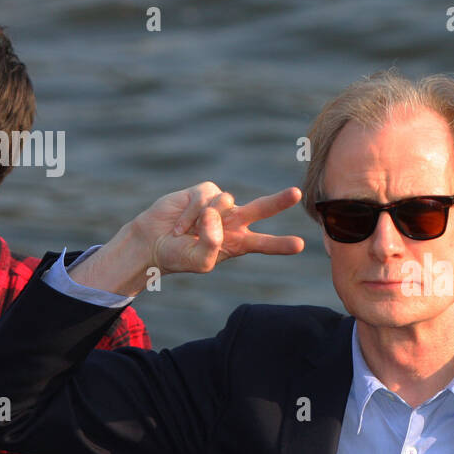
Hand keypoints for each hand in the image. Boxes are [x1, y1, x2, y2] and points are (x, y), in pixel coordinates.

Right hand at [133, 183, 304, 274]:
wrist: (153, 241)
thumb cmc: (180, 256)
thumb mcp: (200, 261)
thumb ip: (212, 244)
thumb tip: (215, 216)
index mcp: (239, 243)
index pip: (264, 244)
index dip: (281, 244)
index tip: (300, 245)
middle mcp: (234, 222)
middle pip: (261, 209)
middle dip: (278, 201)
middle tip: (296, 194)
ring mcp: (220, 206)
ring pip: (225, 203)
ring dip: (205, 218)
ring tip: (189, 232)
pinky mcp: (204, 192)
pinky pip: (204, 198)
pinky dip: (190, 213)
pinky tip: (180, 224)